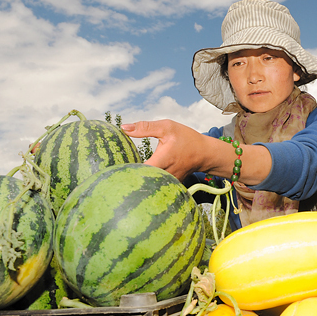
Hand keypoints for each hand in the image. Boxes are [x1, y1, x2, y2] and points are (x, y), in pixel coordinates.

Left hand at [122, 119, 271, 184]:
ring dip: (137, 183)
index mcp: (162, 160)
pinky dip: (147, 184)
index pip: (139, 171)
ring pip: (149, 187)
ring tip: (121, 181)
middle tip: (111, 176)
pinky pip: (156, 188)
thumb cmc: (186, 138)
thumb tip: (123, 128)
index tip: (113, 169)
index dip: (126, 171)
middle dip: (128, 179)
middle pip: (141, 182)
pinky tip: (137, 181)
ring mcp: (169, 183)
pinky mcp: (170, 186)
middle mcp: (165, 175)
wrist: (205, 153)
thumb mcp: (167, 127)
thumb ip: (144, 127)